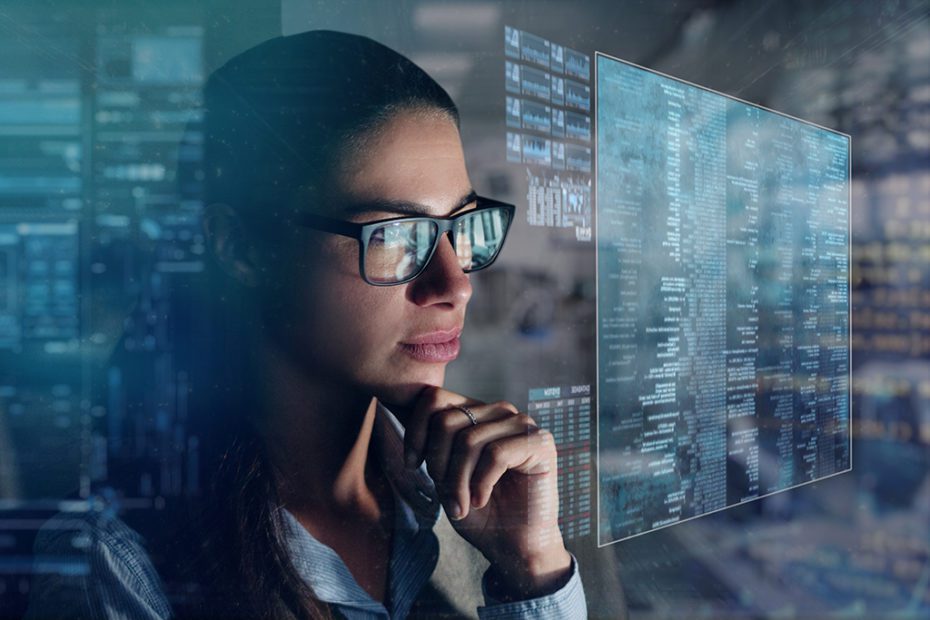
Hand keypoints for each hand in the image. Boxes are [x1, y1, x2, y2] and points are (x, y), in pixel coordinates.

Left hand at [400, 386, 571, 599]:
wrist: (513, 546)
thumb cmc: (478, 513)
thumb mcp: (443, 475)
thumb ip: (430, 443)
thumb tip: (396, 406)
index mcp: (476, 412)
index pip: (434, 399)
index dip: (416, 432)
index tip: (412, 466)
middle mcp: (499, 412)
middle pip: (448, 421)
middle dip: (438, 464)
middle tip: (447, 496)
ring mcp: (522, 424)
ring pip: (469, 439)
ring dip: (458, 481)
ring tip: (461, 506)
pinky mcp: (541, 443)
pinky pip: (496, 454)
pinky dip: (481, 484)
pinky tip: (481, 501)